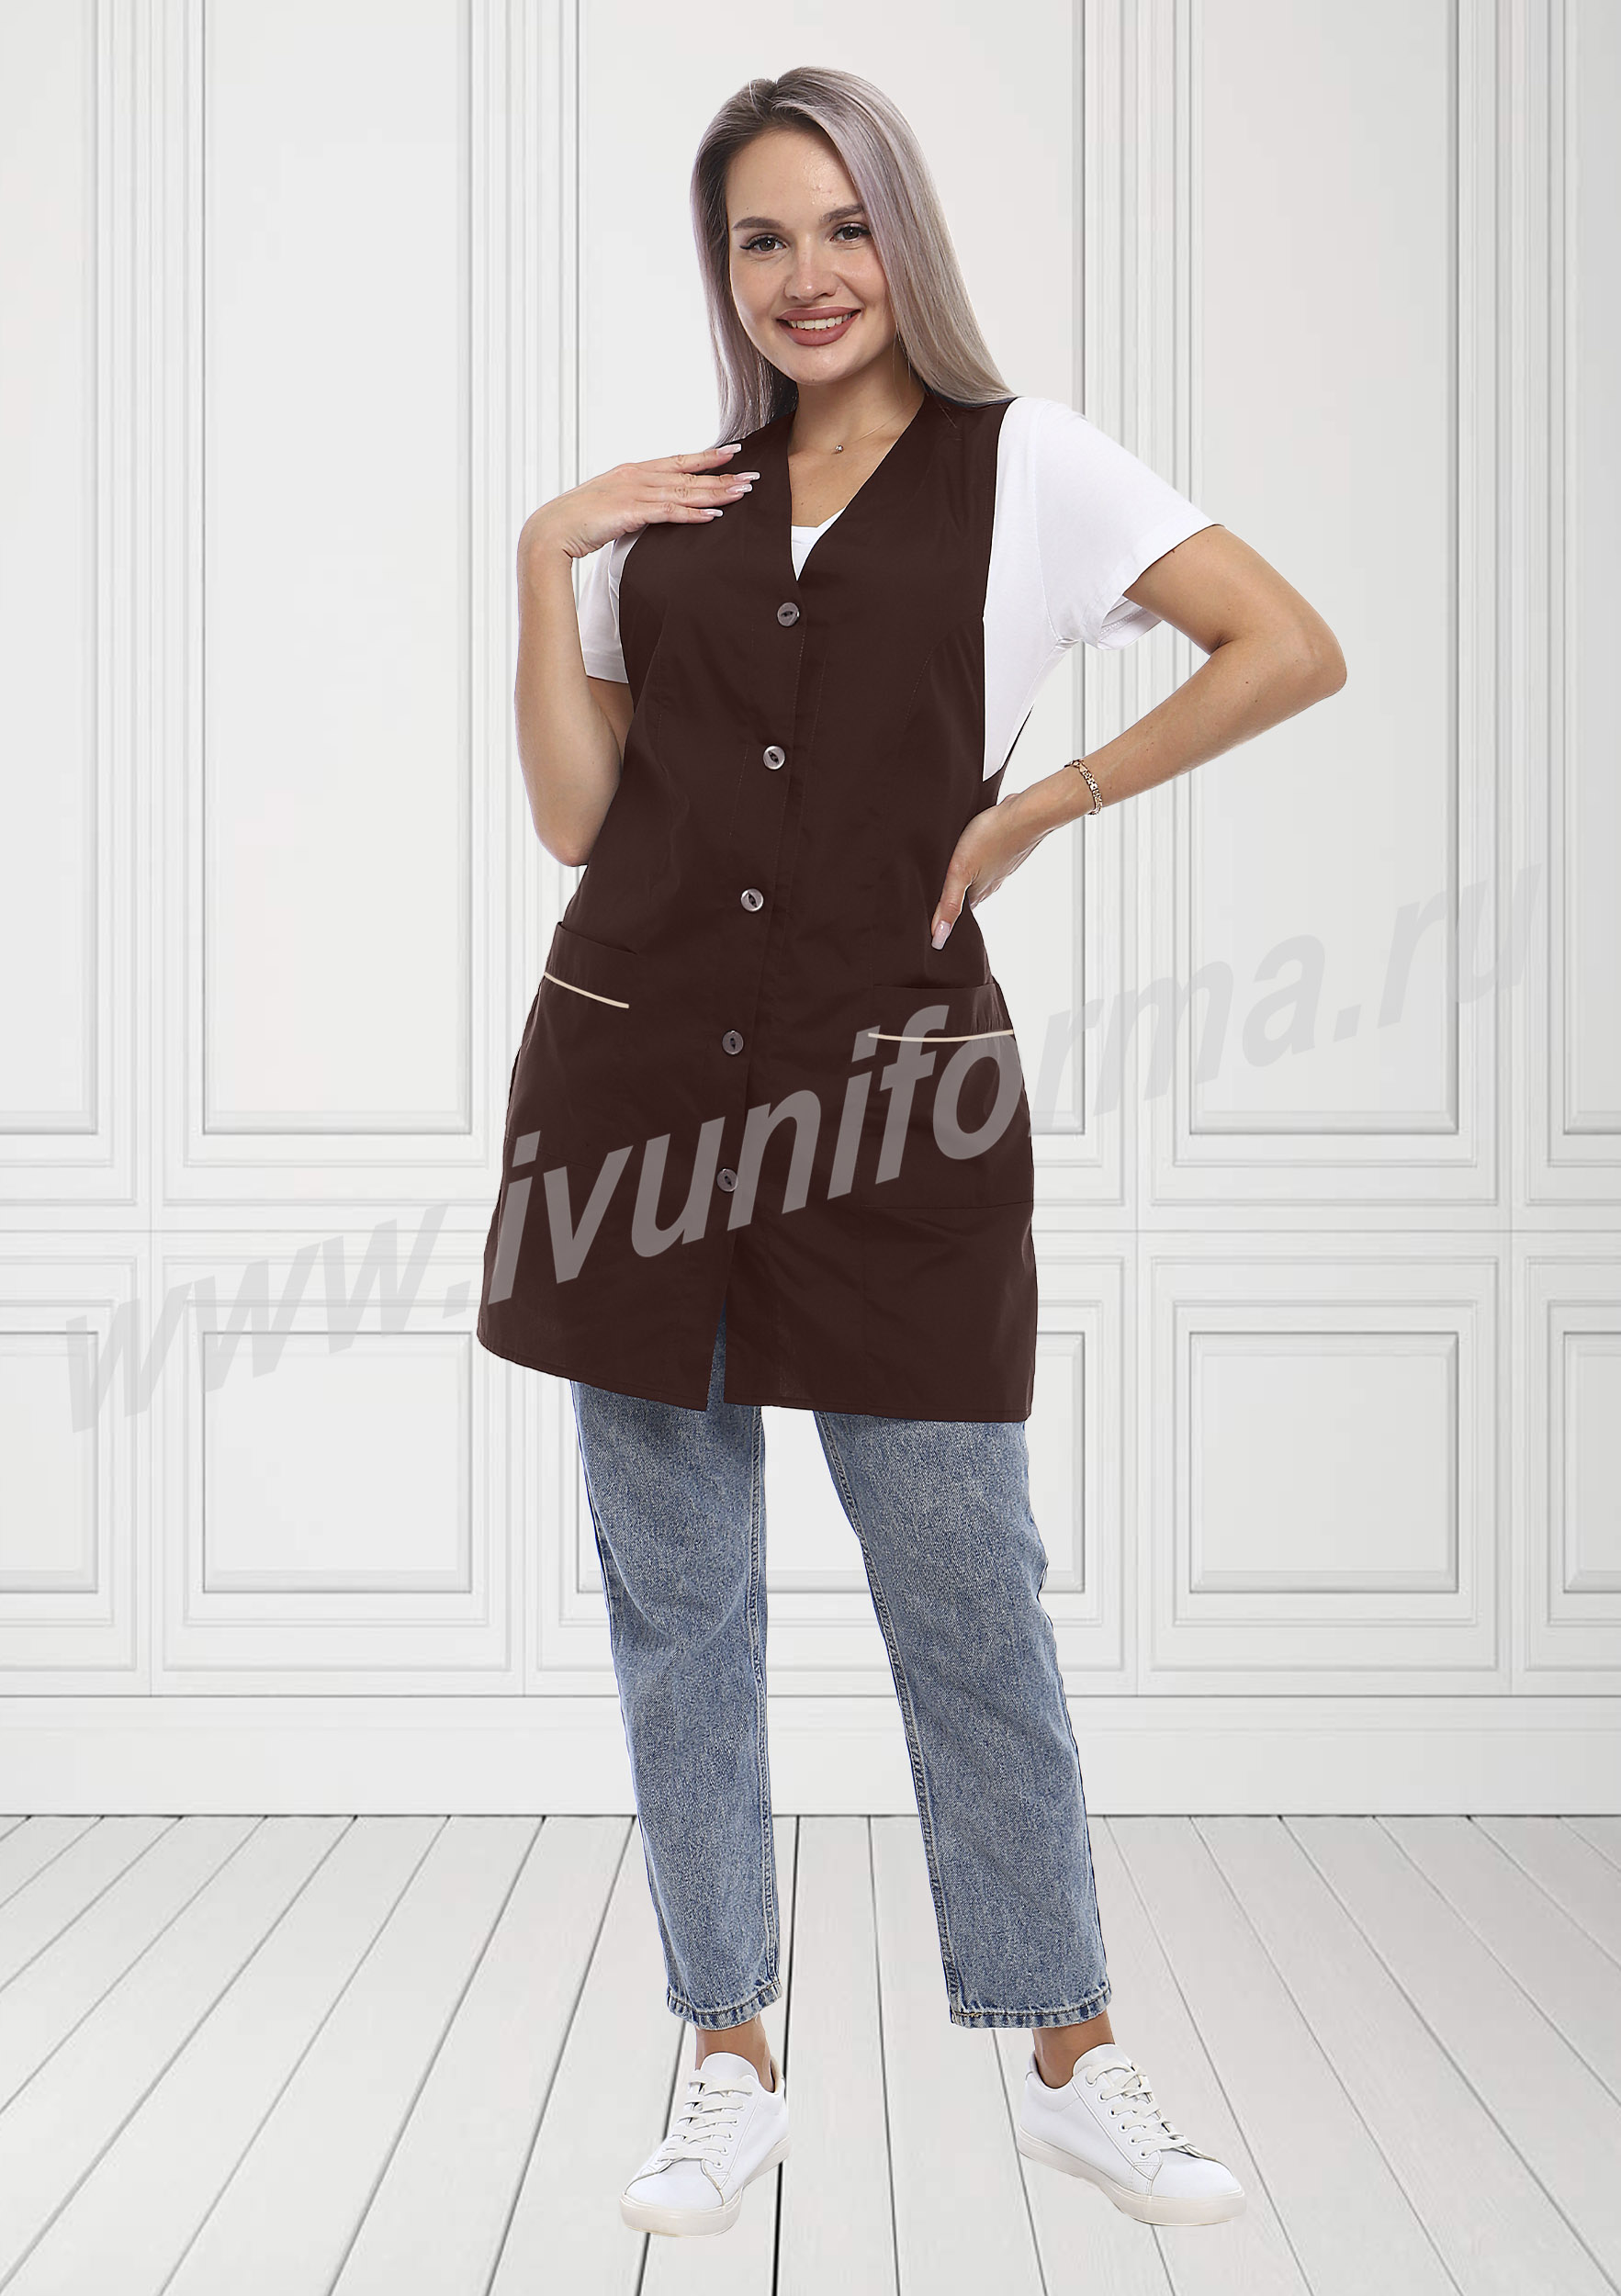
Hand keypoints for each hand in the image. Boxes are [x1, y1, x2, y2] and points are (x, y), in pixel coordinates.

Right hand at [518, 445, 758, 567]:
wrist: (551, 530)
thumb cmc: (577, 522)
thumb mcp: (611, 506)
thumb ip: (634, 504)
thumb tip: (651, 510)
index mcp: (633, 471)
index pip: (677, 461)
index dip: (706, 457)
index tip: (732, 452)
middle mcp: (637, 476)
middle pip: (688, 474)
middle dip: (722, 474)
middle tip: (753, 474)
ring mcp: (634, 492)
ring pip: (684, 491)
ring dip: (716, 492)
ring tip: (743, 492)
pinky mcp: (630, 512)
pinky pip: (669, 512)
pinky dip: (693, 514)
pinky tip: (714, 516)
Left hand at [930, 788, 1048, 948]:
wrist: (1026, 813)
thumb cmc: (991, 838)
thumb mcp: (960, 871)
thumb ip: (949, 904)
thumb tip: (939, 938)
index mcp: (979, 893)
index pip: (961, 913)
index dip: (947, 915)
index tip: (935, 919)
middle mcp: (992, 883)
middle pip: (971, 895)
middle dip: (956, 897)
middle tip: (940, 896)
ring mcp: (1003, 866)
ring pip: (981, 876)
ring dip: (969, 877)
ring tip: (954, 873)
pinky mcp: (1008, 850)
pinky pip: (991, 859)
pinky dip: (981, 859)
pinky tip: (975, 850)